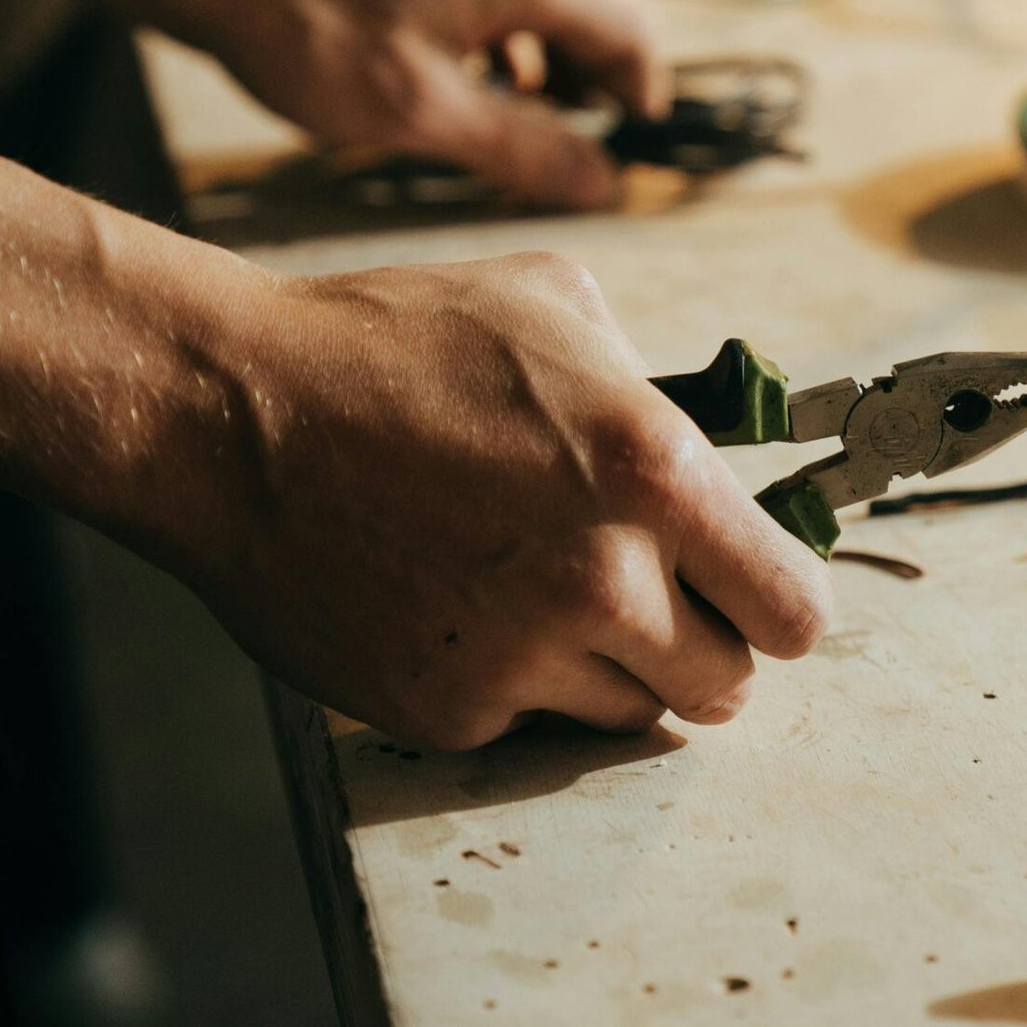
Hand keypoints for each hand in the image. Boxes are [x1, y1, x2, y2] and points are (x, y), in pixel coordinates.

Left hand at [186, 0, 667, 209]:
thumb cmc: (309, 36)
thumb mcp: (423, 113)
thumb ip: (523, 150)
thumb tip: (607, 184)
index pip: (633, 32)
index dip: (642, 101)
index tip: (623, 158)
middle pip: (607, 12)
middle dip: (610, 83)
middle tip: (581, 149)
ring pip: (558, 8)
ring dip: (565, 70)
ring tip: (533, 131)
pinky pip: (509, 5)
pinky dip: (519, 52)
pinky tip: (479, 94)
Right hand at [191, 251, 830, 748]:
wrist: (232, 417)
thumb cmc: (392, 345)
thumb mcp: (555, 308)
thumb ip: (655, 385)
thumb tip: (708, 441)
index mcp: (655, 475)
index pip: (794, 610)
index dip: (780, 603)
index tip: (756, 592)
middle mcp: (603, 581)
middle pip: (727, 685)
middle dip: (702, 645)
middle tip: (649, 600)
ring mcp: (522, 658)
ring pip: (629, 711)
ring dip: (606, 666)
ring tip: (532, 586)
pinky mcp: (448, 710)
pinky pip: (524, 718)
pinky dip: (506, 678)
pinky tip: (451, 601)